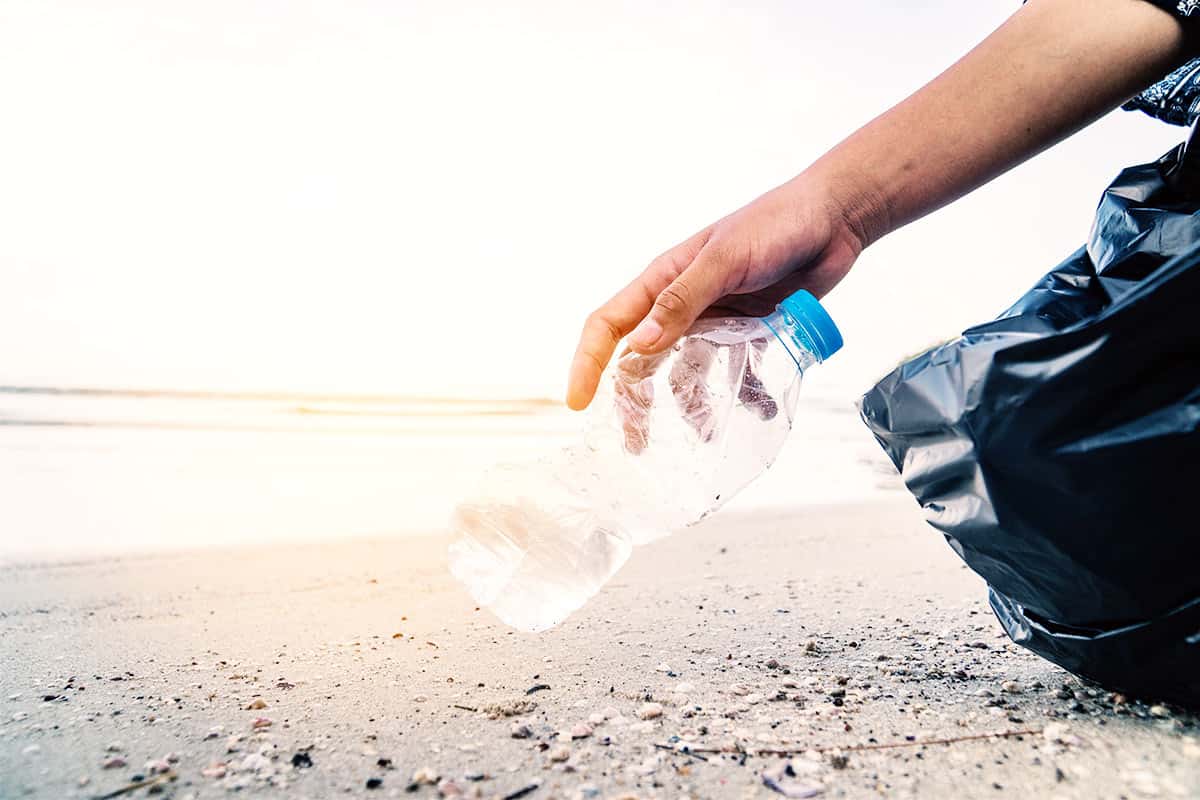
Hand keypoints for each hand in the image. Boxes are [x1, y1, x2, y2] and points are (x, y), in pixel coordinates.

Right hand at [566, 173, 863, 409]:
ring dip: (691, 405)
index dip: (587, 364)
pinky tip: (757, 408)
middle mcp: (681, 303)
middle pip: (642, 359)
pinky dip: (743, 392)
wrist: (834, 218)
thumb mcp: (723, 260)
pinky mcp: (748, 330)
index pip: (608, 325)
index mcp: (662, 280)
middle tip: (636, 440)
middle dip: (635, 400)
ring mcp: (715, 318)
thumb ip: (681, 301)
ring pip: (687, 371)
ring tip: (705, 434)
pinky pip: (736, 369)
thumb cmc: (774, 224)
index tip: (578, 403)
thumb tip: (637, 346)